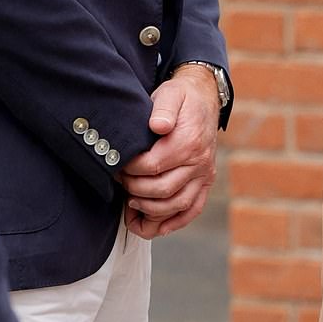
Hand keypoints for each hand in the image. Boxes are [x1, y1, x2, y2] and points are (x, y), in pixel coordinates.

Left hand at [121, 65, 219, 237]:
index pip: (153, 166)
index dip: (130, 171)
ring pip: (177, 205)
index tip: (116, 166)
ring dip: (151, 211)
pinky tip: (155, 228)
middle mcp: (199, 163)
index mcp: (188, 142)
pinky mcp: (205, 184)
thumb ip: (163, 108)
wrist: (205, 100)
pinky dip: (173, 223)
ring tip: (131, 204)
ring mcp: (204, 176)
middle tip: (120, 184)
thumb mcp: (170, 94)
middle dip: (136, 190)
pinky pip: (192, 210)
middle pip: (163, 189)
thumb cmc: (181, 98)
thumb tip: (158, 125)